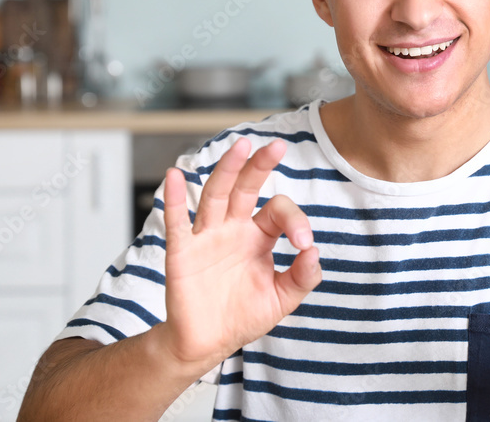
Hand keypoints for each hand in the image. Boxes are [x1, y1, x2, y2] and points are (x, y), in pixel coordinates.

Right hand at [158, 138, 320, 372]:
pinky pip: (177, 222)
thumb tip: (314, 252)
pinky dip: (175, 199)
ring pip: (216, 196)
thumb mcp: (282, 299)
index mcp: (259, 235)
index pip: (278, 210)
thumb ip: (302, 277)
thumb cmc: (243, 316)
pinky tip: (174, 175)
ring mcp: (207, 237)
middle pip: (246, 188)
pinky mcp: (182, 252)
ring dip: (228, 170)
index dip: (296, 221)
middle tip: (277, 146)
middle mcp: (233, 229)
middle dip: (260, 166)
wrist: (207, 343)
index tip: (303, 244)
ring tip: (241, 147)